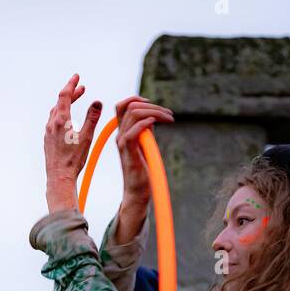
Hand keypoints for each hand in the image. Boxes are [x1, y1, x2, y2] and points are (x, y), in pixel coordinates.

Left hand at [44, 73, 101, 211]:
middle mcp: (52, 124)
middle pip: (60, 102)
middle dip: (71, 94)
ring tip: (75, 101)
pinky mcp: (47, 140)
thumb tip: (97, 102)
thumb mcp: (87, 137)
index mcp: (61, 120)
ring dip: (65, 104)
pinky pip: (53, 122)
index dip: (71, 84)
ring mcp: (48, 132)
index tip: (77, 77)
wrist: (59, 177)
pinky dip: (61, 114)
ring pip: (55, 112)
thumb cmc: (74, 160)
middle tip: (82, 88)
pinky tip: (67, 120)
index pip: (65, 95)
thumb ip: (92, 118)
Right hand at [114, 96, 173, 216]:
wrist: (138, 191)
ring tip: (169, 119)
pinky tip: (156, 124)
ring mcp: (123, 143)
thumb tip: (152, 116)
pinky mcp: (128, 153)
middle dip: (152, 105)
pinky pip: (132, 133)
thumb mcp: (145, 144)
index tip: (154, 106)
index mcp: (123, 132)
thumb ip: (146, 130)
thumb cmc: (143, 170)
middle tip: (169, 115)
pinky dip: (145, 124)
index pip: (123, 106)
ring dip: (154, 112)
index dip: (137, 99)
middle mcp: (120, 135)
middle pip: (130, 106)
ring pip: (132, 114)